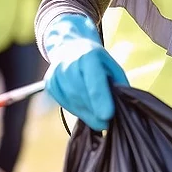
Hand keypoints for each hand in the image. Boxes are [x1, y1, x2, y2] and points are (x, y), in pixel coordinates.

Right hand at [43, 13, 127, 130]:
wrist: (71, 48)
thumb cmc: (98, 62)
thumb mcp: (113, 67)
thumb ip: (119, 84)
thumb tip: (122, 106)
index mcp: (89, 56)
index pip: (94, 81)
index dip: (100, 99)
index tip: (108, 116)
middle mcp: (69, 63)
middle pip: (82, 93)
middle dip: (95, 111)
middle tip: (106, 123)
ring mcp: (56, 73)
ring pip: (72, 100)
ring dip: (87, 113)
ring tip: (98, 120)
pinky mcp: (50, 84)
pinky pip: (64, 103)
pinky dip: (77, 110)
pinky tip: (86, 110)